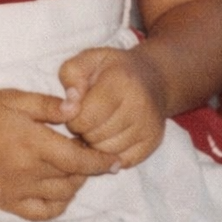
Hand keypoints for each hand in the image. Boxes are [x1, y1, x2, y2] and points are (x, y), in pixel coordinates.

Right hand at [0, 88, 116, 220]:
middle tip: (89, 155)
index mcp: (34, 143)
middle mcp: (30, 171)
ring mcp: (19, 191)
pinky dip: (58, 204)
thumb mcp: (13, 98)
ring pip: (62, 196)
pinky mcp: (8, 203)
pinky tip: (58, 190)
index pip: (80, 159)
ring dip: (75, 184)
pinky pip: (43, 212)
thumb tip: (77, 108)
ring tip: (73, 169)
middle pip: (74, 178)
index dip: (102, 161)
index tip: (117, 160)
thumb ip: (47, 105)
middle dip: (89, 169)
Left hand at [57, 47, 166, 169]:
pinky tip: (111, 136)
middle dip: (83, 130)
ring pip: (106, 153)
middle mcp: (139, 105)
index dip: (72, 116)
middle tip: (88, 117)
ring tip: (99, 125)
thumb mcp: (88, 60)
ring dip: (95, 143)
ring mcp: (148, 126)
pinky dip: (111, 154)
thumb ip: (72, 75)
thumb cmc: (113, 70)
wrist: (153, 78)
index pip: (84, 117)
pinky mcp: (153, 142)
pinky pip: (121, 161)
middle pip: (94, 137)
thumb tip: (68, 106)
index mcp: (120, 81)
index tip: (77, 108)